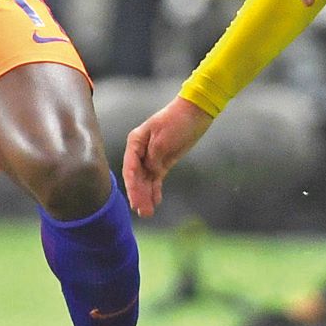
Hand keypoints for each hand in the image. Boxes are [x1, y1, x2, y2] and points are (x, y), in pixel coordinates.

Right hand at [123, 95, 214, 216]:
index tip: (135, 201)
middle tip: (143, 212)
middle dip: (139, 195)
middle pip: (137, 177)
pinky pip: (156, 178)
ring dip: (146, 196)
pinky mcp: (163, 161)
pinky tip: (155, 201)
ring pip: (146, 180)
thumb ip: (154, 157)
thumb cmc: (177, 121)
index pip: (130, 168)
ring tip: (147, 213)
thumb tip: (150, 171)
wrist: (195, 113)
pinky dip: (155, 190)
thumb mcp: (164, 138)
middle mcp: (140, 151)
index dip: (132, 186)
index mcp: (136, 142)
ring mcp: (151, 157)